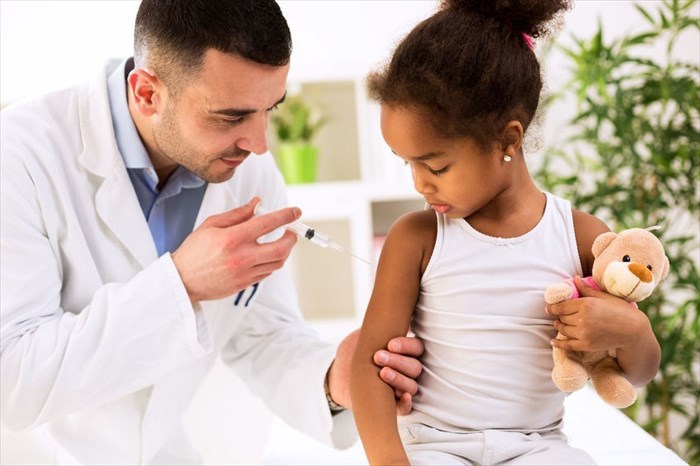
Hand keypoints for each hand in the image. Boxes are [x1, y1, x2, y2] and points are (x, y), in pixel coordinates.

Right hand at [171, 197, 299, 302]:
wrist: (182, 281)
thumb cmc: (194, 251)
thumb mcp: (211, 225)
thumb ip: (238, 214)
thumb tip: (258, 203)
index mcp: (233, 238)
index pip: (268, 223)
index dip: (286, 216)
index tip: (296, 211)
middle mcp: (242, 257)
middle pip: (281, 248)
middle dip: (292, 238)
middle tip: (291, 231)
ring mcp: (245, 273)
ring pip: (278, 262)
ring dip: (284, 251)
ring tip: (280, 242)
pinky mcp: (245, 285)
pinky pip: (267, 272)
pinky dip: (272, 262)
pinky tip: (266, 255)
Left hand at [327, 328, 422, 414]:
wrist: (336, 375)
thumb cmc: (353, 352)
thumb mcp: (362, 336)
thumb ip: (376, 325)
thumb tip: (387, 306)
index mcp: (403, 352)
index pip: (416, 348)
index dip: (406, 346)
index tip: (390, 344)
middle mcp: (406, 370)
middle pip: (415, 367)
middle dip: (398, 361)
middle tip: (378, 357)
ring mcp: (401, 388)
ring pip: (411, 386)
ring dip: (399, 379)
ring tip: (382, 373)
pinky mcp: (392, 406)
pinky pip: (406, 408)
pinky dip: (406, 403)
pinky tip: (401, 396)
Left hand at [546, 276, 645, 351]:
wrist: (634, 332)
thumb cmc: (621, 311)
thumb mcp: (604, 297)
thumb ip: (587, 289)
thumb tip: (574, 278)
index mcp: (586, 304)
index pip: (562, 306)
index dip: (553, 307)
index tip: (548, 308)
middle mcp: (583, 318)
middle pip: (562, 317)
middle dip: (558, 316)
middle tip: (556, 316)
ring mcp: (584, 333)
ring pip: (563, 329)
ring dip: (559, 327)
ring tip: (558, 324)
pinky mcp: (587, 345)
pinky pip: (568, 345)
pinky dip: (559, 343)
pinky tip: (553, 342)